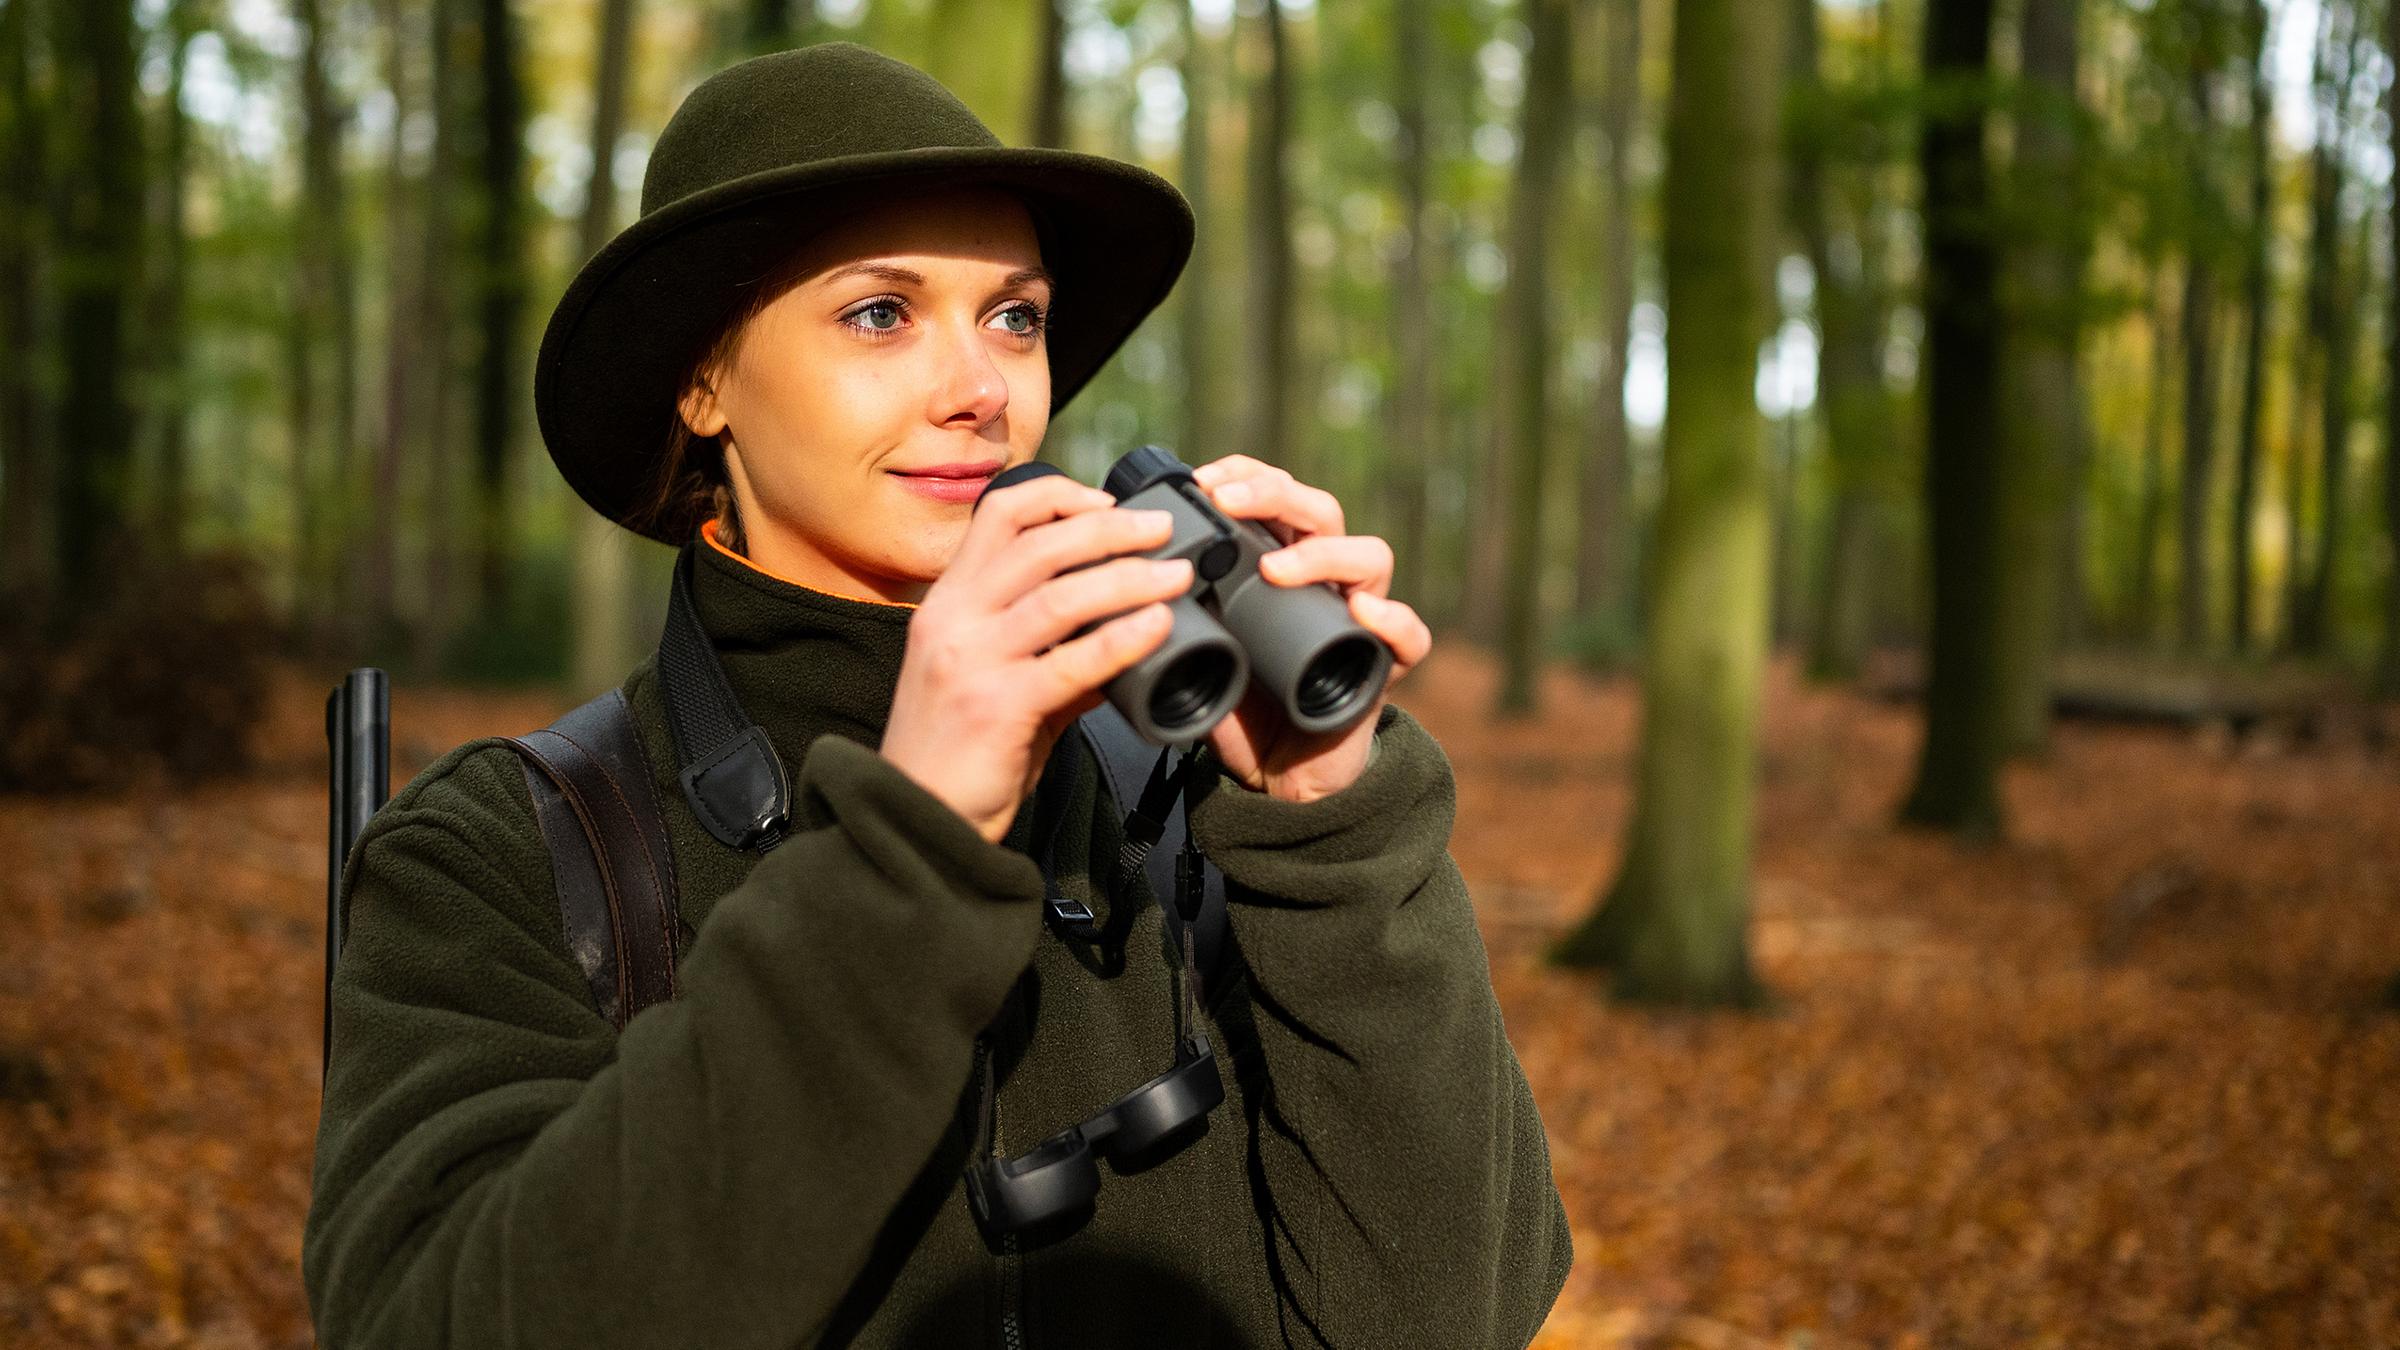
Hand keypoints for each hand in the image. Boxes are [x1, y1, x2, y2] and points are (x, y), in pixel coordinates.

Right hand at [881, 474, 1195, 843]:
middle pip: (1038, 543)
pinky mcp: (995, 706)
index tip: (1108, 503)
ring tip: (1176, 575)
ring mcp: (969, 659)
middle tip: (1163, 529)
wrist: (917, 817)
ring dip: (1128, 577)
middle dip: (1110, 528)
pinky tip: (1157, 627)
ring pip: (1058, 595)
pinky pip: (1070, 662)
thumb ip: (1051, 653)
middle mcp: (952, 617)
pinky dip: (1122, 639)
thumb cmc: (959, 751)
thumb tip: (1120, 634)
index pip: (1000, 513)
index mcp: (949, 600)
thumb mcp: (995, 681)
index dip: (1059, 497)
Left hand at [1189, 456, 1433, 802]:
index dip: (1245, 475)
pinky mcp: (1384, 666)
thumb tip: (1127, 590)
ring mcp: (1361, 619)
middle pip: (1321, 512)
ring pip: (1370, 557)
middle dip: (1274, 495)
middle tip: (1227, 502)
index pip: (1276, 497)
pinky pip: (1409, 635)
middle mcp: (1327, 581)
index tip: (1202, 480)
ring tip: (1277, 569)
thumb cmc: (1241, 707)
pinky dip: (1392, 619)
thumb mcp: (1198, 653)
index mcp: (1282, 564)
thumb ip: (1176, 621)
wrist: (1277, 779)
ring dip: (1323, 553)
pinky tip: (1362, 611)